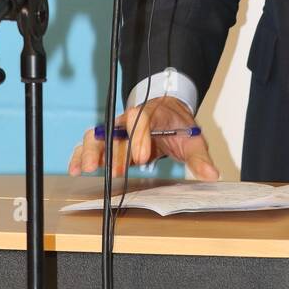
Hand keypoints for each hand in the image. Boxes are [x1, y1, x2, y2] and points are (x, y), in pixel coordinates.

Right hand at [67, 95, 218, 180]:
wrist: (168, 114)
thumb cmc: (177, 126)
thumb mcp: (192, 139)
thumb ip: (200, 158)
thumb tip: (212, 175)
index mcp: (152, 114)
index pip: (142, 118)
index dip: (140, 137)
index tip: (142, 157)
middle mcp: (130, 120)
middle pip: (116, 129)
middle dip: (114, 150)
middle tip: (115, 171)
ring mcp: (118, 129)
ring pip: (98, 134)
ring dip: (91, 150)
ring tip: (88, 168)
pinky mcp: (109, 141)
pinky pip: (91, 144)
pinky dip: (80, 154)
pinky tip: (76, 169)